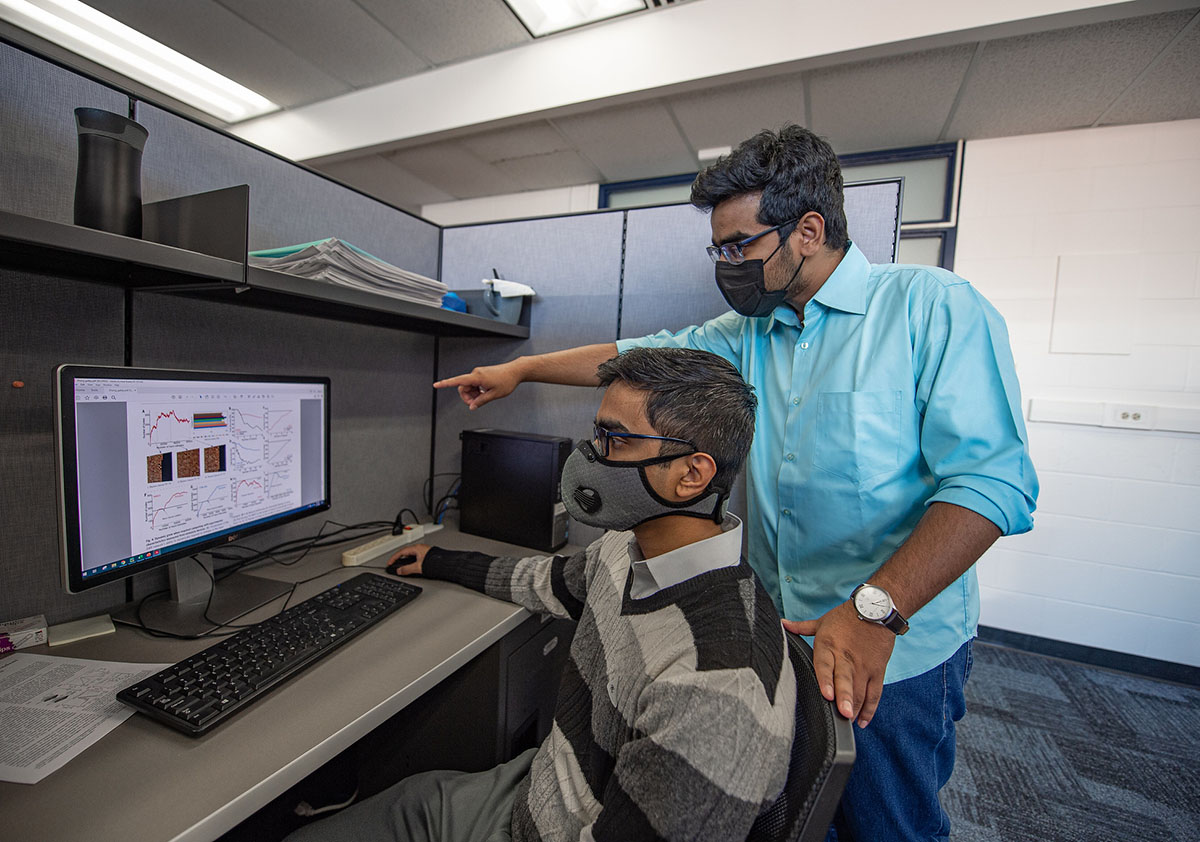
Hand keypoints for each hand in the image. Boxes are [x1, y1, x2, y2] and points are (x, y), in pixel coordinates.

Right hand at [387, 543, 431, 575]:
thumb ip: (407, 569)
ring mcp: (424, 552)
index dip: (394, 558)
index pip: (401, 552)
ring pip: (412, 556)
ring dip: (406, 561)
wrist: (446, 564)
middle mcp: (420, 549)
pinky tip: (412, 567)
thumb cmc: (435, 562)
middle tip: (394, 564)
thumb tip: (400, 571)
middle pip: (406, 553)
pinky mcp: (428, 556)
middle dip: (399, 559)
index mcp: (417, 548)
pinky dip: (412, 562)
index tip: (390, 563)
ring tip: (402, 567)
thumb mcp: (418, 567)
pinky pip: (416, 558)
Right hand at [434, 361, 522, 409]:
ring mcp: (478, 374)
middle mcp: (476, 373)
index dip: (445, 383)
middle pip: (463, 388)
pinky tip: (485, 392)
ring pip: (469, 387)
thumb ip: (481, 402)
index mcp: (477, 377)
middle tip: (477, 403)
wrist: (515, 371)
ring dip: (473, 395)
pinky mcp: (481, 375)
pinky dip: (477, 391)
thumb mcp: (494, 395)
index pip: (458, 381)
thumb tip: (472, 407)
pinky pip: (474, 385)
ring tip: (484, 397)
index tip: (436, 385)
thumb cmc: (507, 380)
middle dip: (468, 397)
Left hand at [784, 601, 895, 727]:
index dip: (826, 680)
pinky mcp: (878, 671)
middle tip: (843, 714)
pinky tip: (862, 722)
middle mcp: (846, 658)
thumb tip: (782, 624)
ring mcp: (864, 666)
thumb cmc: (846, 616)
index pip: (826, 664)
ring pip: (861, 690)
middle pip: (846, 680)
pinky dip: (870, 709)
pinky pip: (875, 693)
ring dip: (855, 707)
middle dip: (844, 697)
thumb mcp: (822, 621)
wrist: (876, 609)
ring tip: (849, 721)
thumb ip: (801, 628)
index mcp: (829, 645)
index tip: (827, 694)